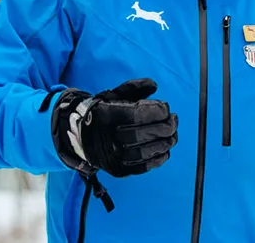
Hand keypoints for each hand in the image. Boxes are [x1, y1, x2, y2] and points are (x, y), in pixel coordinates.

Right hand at [45, 78, 177, 177]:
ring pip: (145, 152)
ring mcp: (113, 155)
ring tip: (173, 135)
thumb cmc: (102, 113)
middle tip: (174, 121)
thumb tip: (154, 85)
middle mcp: (108, 136)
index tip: (166, 108)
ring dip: (165, 143)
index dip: (157, 111)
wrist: (80, 137)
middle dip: (165, 127)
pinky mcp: (118, 169)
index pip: (138, 114)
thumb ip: (134, 88)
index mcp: (107, 115)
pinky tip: (165, 151)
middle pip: (144, 134)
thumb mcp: (114, 95)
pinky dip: (158, 159)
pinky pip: (142, 167)